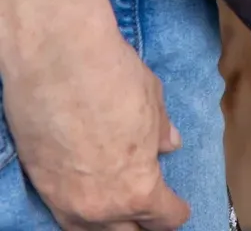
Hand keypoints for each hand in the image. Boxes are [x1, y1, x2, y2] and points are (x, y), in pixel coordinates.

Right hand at [2, 14, 186, 230]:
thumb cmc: (114, 79)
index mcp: (138, 189)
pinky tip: (87, 201)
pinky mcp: (42, 187)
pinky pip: (65, 216)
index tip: (181, 209)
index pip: (164, 217)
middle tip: (152, 215)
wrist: (58, 62)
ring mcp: (67, 203)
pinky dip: (80, 213)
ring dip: (109, 224)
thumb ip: (160, 131)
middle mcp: (102, 207)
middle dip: (143, 225)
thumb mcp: (153, 102)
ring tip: (120, 213)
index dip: (177, 212)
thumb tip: (169, 144)